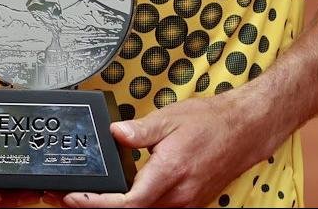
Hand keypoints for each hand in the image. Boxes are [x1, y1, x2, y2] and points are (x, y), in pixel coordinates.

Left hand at [61, 93, 261, 207]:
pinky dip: (137, 203)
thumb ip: (140, 129)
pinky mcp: (189, 203)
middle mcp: (178, 196)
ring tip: (94, 194)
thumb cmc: (211, 121)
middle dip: (100, 206)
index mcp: (170, 173)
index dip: (97, 204)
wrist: (243, 130)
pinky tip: (125, 192)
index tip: (74, 197)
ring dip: (119, 206)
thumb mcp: (171, 118)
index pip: (127, 203)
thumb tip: (114, 133)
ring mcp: (185, 203)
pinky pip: (158, 208)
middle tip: (74, 196)